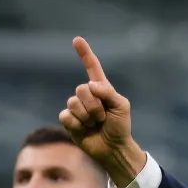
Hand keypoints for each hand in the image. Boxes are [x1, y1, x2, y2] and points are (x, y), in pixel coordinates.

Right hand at [59, 36, 145, 185]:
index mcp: (101, 89)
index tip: (77, 39)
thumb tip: (90, 85)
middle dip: (94, 105)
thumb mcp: (122, 106)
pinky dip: (77, 123)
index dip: (84, 54)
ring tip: (96, 124)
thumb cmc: (120, 127)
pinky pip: (66, 115)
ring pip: (74, 102)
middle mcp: (87, 95)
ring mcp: (77, 107)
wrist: (114, 147)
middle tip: (103, 117)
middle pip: (81, 88)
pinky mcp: (69, 120)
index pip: (92, 67)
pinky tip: (84, 129)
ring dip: (88, 116)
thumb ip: (108, 92)